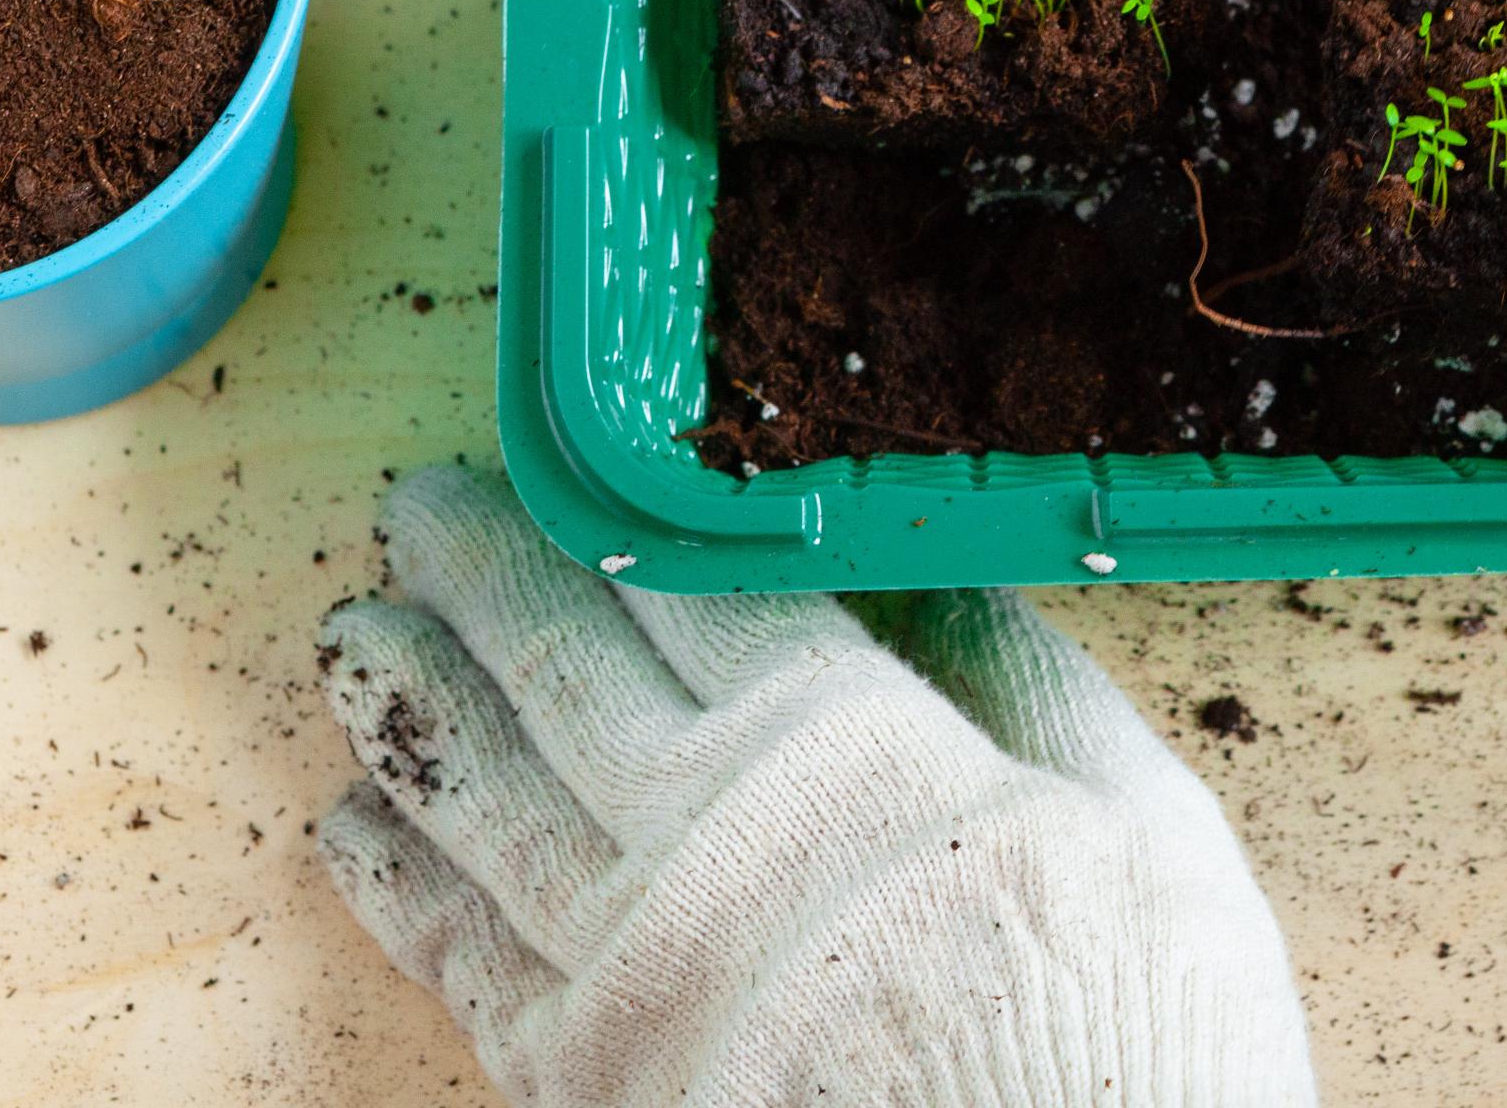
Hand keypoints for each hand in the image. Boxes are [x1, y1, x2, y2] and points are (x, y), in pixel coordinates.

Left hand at [316, 466, 1316, 1107]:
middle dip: (482, 578)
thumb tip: (948, 572)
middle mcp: (711, 843)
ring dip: (409, 709)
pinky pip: (457, 964)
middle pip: (563, 676)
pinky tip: (354, 832)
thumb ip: (1036, 687)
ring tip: (354, 642)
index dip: (620, 518)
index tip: (562, 460)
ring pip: (482, 804)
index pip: (703, 594)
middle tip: (418, 511)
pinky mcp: (588, 1086)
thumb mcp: (1153, 830)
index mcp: (849, 755)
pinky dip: (395, 887)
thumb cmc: (1133, 1043)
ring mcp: (629, 970)